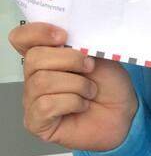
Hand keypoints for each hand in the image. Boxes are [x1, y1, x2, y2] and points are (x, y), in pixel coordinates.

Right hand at [9, 22, 137, 151]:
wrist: (124, 112)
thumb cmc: (109, 84)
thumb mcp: (98, 54)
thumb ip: (78, 43)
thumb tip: (66, 37)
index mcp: (45, 56)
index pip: (21, 37)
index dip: (38, 32)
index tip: (63, 36)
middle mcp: (33, 77)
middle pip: (33, 59)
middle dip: (69, 60)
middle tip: (90, 67)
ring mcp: (33, 101)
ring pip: (41, 82)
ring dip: (77, 84)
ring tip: (90, 90)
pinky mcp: (37, 123)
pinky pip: (46, 105)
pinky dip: (72, 102)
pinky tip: (82, 105)